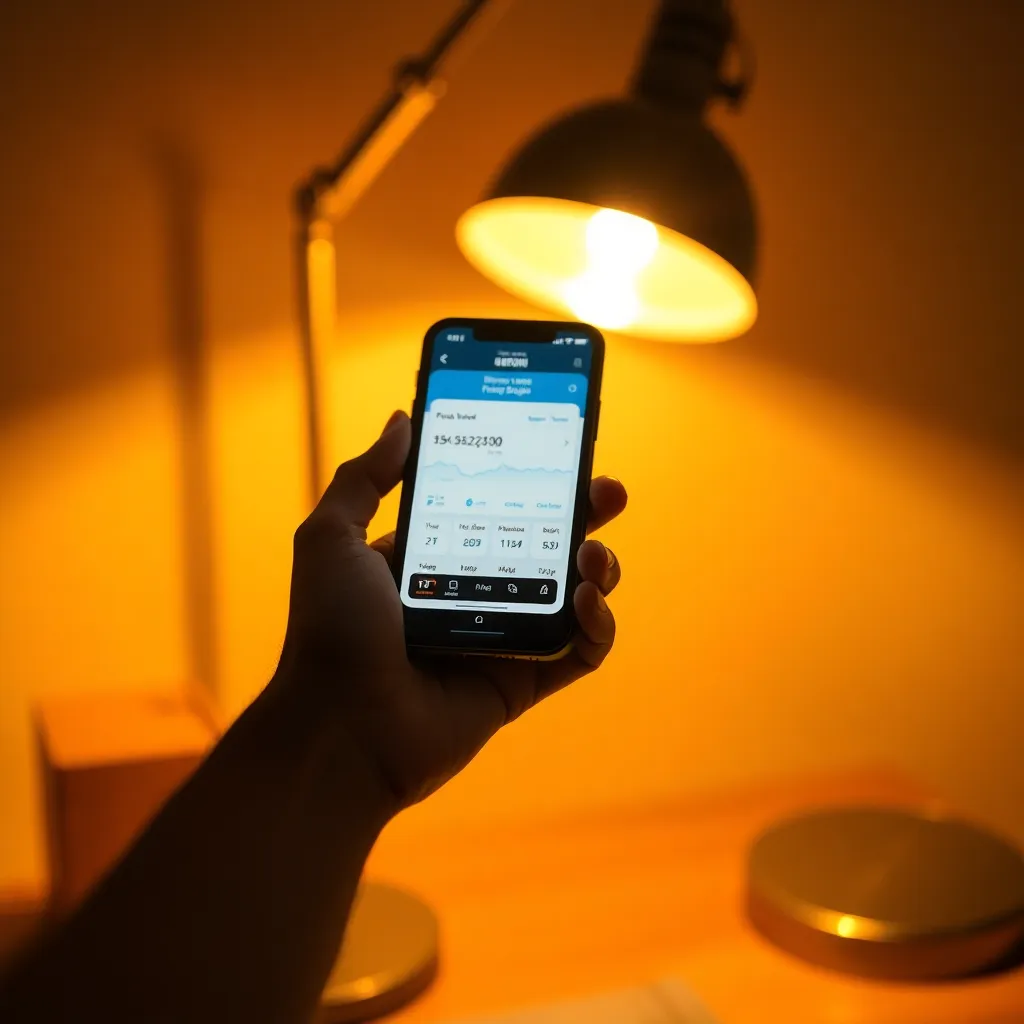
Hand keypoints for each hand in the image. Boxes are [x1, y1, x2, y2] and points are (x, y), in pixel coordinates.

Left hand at [278, 410, 625, 810]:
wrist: (341, 727)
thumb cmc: (330, 632)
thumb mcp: (331, 538)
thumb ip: (365, 477)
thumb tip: (404, 419)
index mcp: (432, 555)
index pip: (495, 504)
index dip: (530, 477)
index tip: (558, 447)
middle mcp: (472, 590)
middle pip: (546, 541)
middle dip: (584, 512)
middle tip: (608, 490)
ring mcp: (502, 636)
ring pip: (572, 592)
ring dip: (598, 566)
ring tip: (593, 555)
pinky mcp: (523, 680)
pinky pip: (580, 651)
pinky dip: (599, 626)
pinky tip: (588, 602)